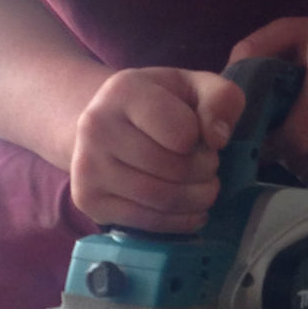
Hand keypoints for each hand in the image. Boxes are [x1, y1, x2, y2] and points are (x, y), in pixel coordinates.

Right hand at [70, 68, 244, 232]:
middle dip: (205, 172)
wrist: (108, 124)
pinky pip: (147, 222)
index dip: (202, 140)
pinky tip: (192, 210)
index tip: (199, 136)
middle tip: (209, 166)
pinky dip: (180, 221)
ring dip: (197, 199)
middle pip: (173, 169)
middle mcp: (95, 127)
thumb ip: (220, 99)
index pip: (182, 132)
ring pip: (162, 199)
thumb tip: (217, 139)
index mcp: (123, 91)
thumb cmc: (160, 104)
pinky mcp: (88, 200)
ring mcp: (87, 167)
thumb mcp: (195, 86)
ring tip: (205, 187)